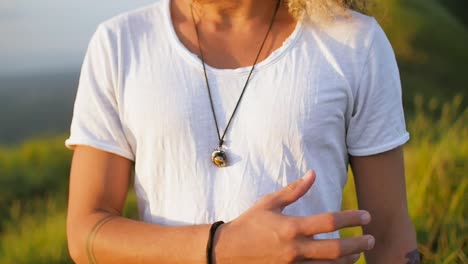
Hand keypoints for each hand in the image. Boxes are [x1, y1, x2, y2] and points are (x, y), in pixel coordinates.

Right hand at [213, 170, 373, 263]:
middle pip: (336, 249)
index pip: (329, 221)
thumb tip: (313, 174)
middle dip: (358, 244)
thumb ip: (294, 191)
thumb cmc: (249, 224)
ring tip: (358, 252)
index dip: (351, 218)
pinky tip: (339, 263)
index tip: (366, 216)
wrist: (227, 251)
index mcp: (291, 227)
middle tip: (371, 238)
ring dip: (348, 260)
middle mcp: (295, 248)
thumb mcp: (269, 203)